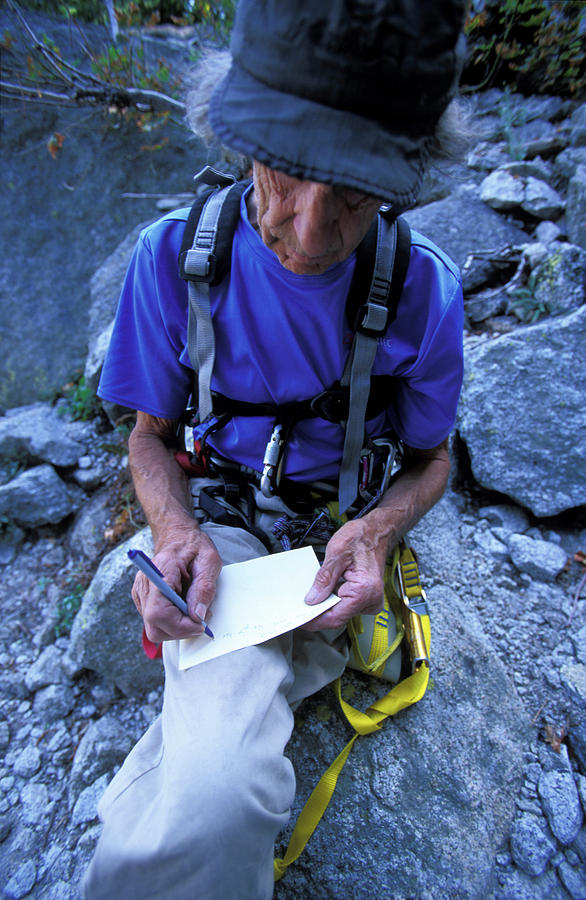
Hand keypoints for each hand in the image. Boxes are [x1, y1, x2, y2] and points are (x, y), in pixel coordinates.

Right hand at [131, 530, 221, 641]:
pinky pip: (154, 621)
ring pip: (153, 628)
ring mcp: (141, 592)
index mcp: (160, 572)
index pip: (159, 612)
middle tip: (199, 619)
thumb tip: (198, 615)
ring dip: (176, 627)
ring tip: (191, 610)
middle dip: (180, 630)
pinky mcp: (142, 598)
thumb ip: (204, 588)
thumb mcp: (209, 562)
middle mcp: (145, 584)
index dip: (180, 625)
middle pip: (154, 626)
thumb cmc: (193, 547)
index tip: (199, 623)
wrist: (178, 537)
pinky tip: (181, 606)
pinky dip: (171, 621)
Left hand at [302, 514, 389, 630]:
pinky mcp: (367, 599)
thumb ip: (323, 579)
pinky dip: (334, 599)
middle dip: (318, 611)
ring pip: (341, 611)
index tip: (299, 619)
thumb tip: (312, 599)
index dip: (314, 620)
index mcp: (364, 590)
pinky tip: (327, 589)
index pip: (335, 617)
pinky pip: (346, 605)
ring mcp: (371, 601)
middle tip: (300, 604)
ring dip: (326, 604)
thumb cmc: (361, 538)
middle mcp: (371, 600)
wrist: (376, 532)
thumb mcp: (336, 553)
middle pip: (338, 616)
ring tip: (315, 591)